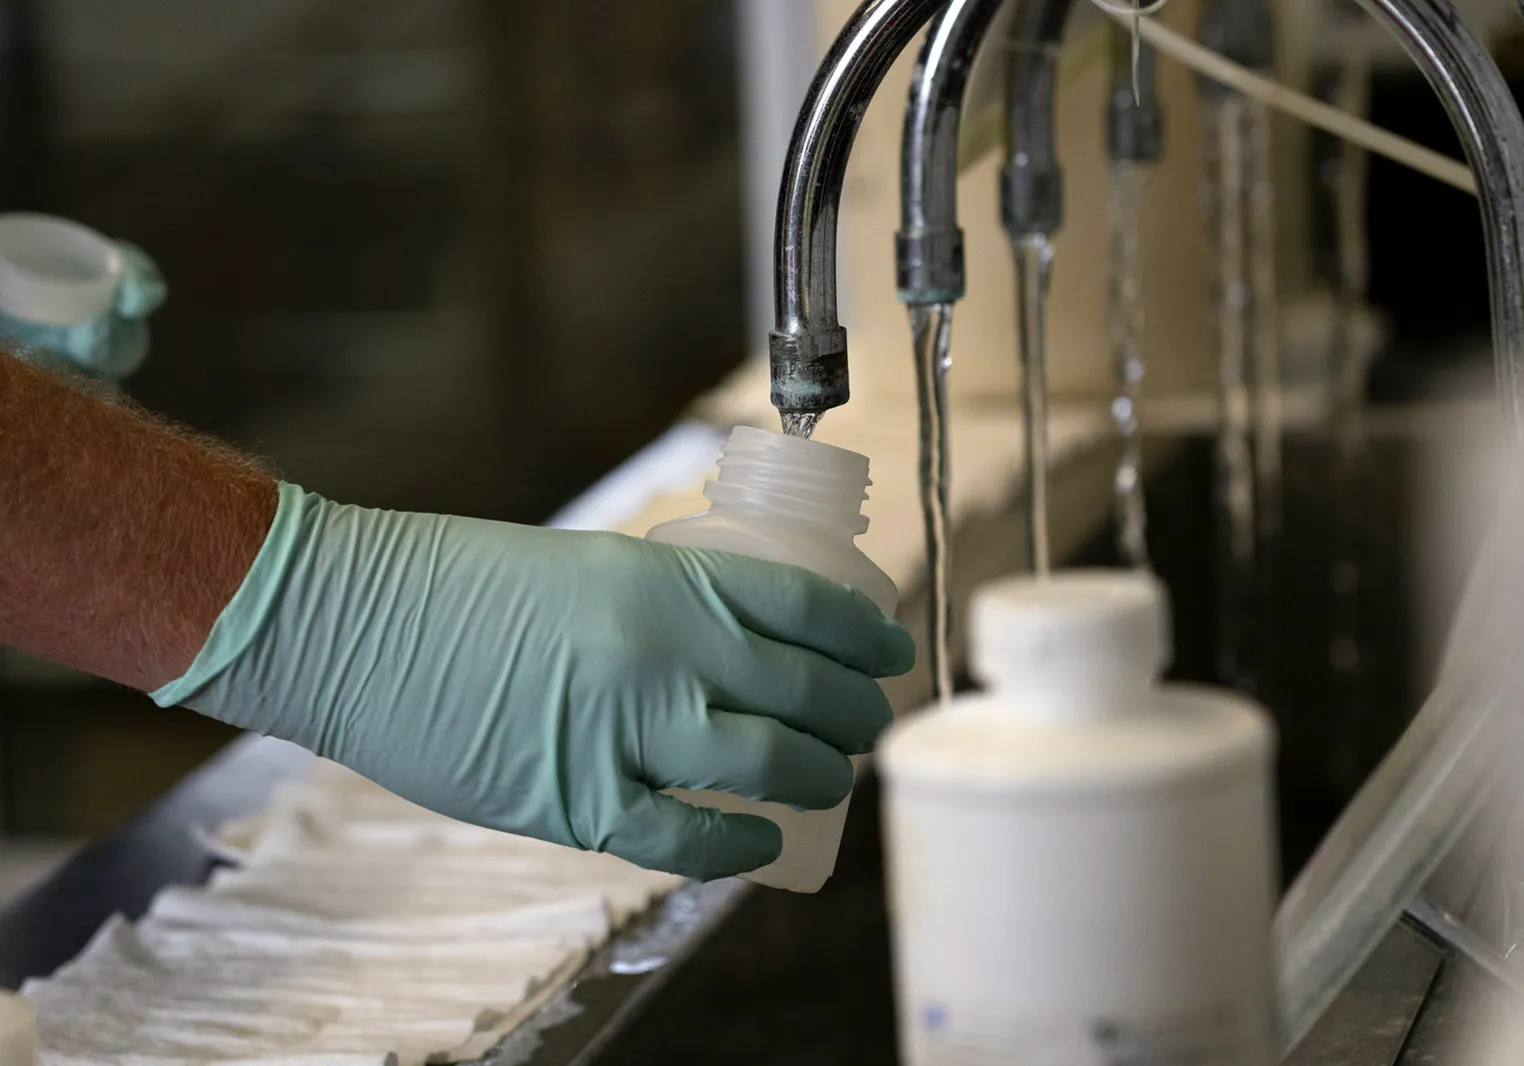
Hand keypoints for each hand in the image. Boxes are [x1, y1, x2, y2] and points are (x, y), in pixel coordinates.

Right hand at [154, 484, 915, 879]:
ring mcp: (629, 730)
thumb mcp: (588, 564)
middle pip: (806, 691)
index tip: (890, 648)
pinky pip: (689, 839)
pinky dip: (737, 845)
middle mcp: (666, 651)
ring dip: (818, 774)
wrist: (357, 621)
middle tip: (867, 720)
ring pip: (769, 765)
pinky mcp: (581, 800)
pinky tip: (761, 840)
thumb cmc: (460, 583)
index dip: (865, 635)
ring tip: (833, 775)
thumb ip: (665, 605)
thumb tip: (730, 652)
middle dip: (856, 712)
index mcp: (668, 579)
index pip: (807, 606)